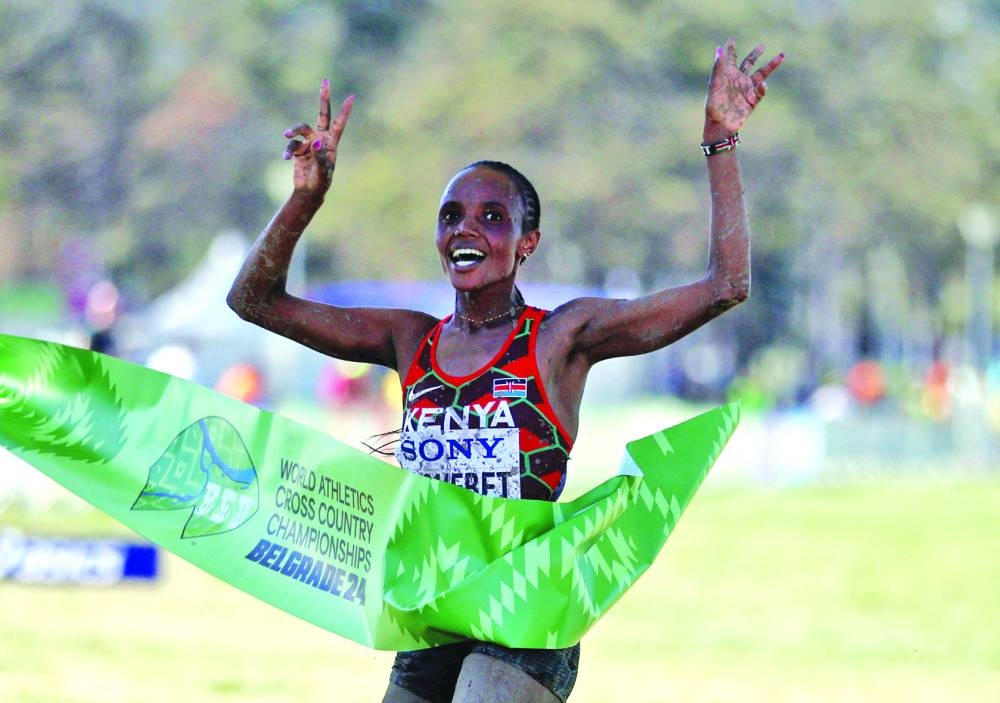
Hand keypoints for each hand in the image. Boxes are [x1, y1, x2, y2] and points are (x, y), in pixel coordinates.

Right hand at [282, 79, 353, 195]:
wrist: (309, 191)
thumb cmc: (321, 182)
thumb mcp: (323, 171)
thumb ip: (320, 156)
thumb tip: (315, 142)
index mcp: (331, 143)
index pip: (339, 123)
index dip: (345, 111)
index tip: (352, 97)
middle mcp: (320, 138)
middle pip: (322, 114)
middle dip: (324, 98)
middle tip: (325, 82)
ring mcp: (308, 142)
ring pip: (301, 129)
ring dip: (293, 130)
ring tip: (286, 134)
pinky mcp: (297, 149)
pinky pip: (290, 145)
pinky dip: (287, 150)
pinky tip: (286, 158)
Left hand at [704, 38, 782, 138]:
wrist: (720, 125)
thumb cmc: (714, 106)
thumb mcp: (715, 85)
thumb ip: (718, 67)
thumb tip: (719, 49)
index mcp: (728, 75)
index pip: (731, 59)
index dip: (731, 50)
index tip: (731, 40)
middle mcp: (739, 80)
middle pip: (749, 63)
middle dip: (756, 54)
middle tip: (762, 45)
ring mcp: (747, 89)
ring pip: (762, 74)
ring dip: (771, 65)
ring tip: (781, 56)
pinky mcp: (753, 100)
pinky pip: (761, 91)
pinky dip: (763, 88)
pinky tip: (762, 85)